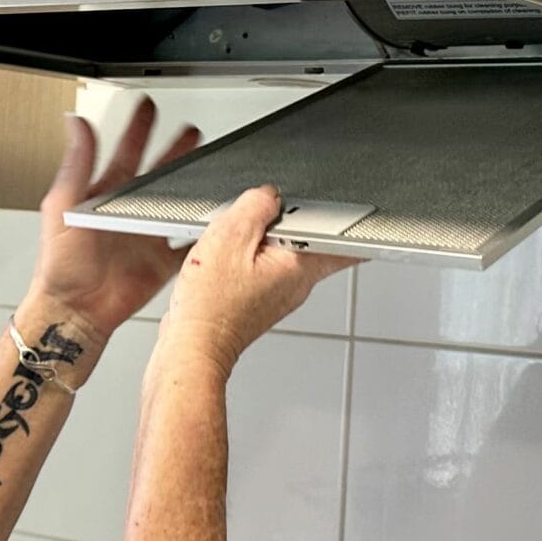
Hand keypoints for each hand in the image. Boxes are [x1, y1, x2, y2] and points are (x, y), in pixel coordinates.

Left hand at [24, 99, 203, 347]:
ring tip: (209, 165)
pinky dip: (204, 233)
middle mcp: (128, 213)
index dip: (137, 129)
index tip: (147, 108)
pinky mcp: (162, 261)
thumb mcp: (63, 207)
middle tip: (191, 132)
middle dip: (174, 150)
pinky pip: (188, 243)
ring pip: (177, 203)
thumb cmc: (61, 268)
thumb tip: (75, 124)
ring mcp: (147, 236)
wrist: (76, 311)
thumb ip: (76, 165)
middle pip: (158, 172)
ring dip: (194, 185)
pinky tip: (218, 219)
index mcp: (103, 195)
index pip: (125, 152)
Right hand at [154, 186, 355, 377]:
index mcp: (301, 265)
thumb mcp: (229, 237)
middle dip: (292, 220)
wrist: (194, 346)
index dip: (347, 218)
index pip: (346, 241)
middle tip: (265, 215)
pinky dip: (250, 255)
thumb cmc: (211, 306)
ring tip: (235, 241)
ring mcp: (282, 293)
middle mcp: (299, 283)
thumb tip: (270, 195)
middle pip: (312, 240)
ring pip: (286, 252)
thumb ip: (256, 206)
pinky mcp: (263, 300)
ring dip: (265, 238)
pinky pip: (266, 267)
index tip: (347, 206)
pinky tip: (226, 257)